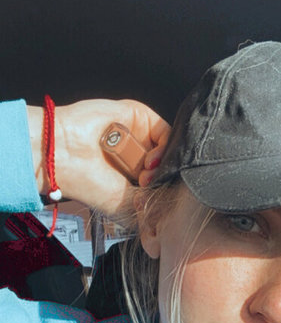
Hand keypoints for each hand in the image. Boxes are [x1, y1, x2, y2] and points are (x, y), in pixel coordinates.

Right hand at [27, 99, 169, 217]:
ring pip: (168, 149)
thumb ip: (151, 204)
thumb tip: (173, 202)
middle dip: (164, 178)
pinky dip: (164, 148)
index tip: (155, 200)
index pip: (163, 181)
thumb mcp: (127, 206)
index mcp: (133, 177)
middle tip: (147, 186)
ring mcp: (139, 136)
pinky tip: (150, 161)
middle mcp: (138, 156)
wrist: (65, 157)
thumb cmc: (88, 183)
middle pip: (169, 165)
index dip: (165, 190)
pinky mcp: (139, 116)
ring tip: (145, 175)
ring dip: (162, 165)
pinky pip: (166, 131)